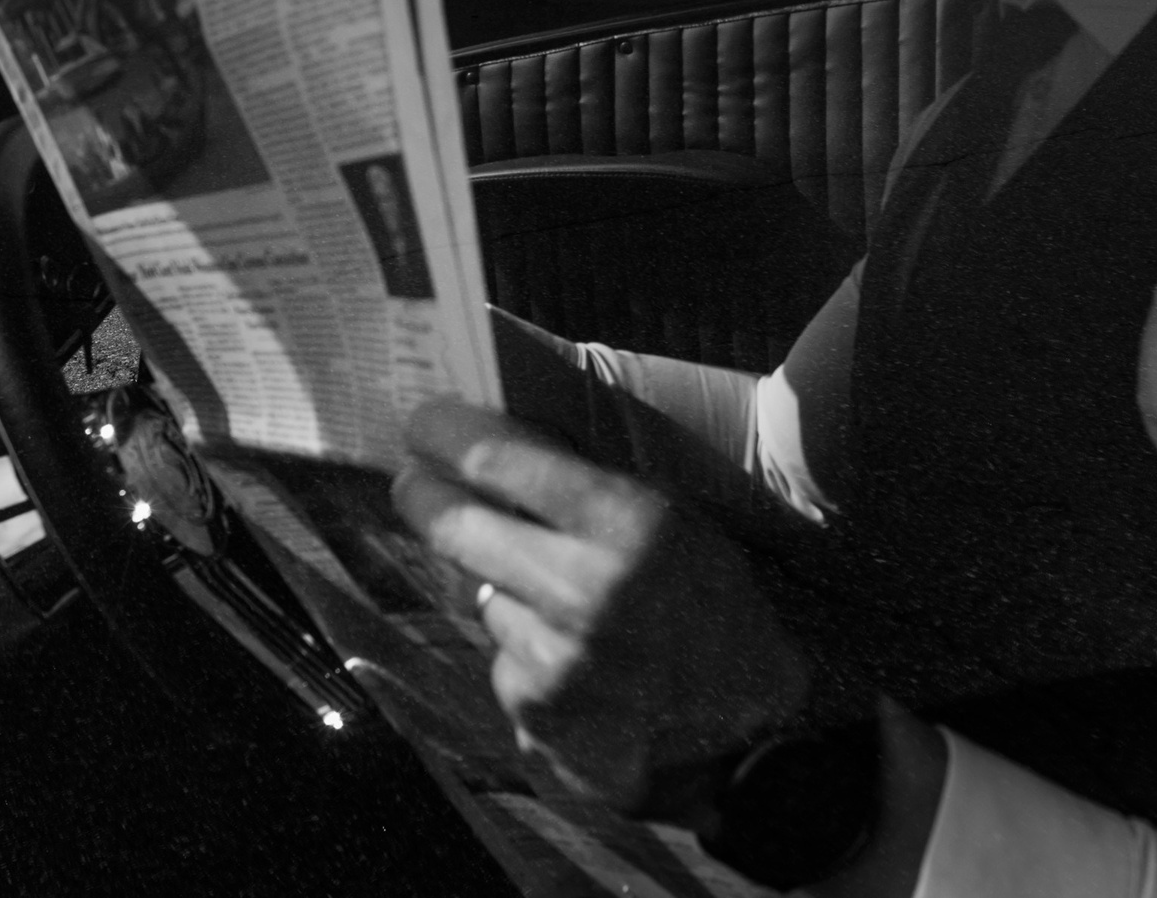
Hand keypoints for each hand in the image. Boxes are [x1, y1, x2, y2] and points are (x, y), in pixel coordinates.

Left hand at [398, 398, 811, 813]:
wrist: (742, 735)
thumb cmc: (713, 612)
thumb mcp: (677, 524)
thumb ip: (594, 487)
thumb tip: (502, 442)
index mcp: (627, 524)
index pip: (501, 458)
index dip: (446, 434)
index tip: (424, 422)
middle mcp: (582, 589)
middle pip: (455, 526)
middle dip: (423, 496)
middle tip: (414, 484)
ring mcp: (553, 657)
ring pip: (483, 598)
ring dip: (503, 592)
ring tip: (562, 607)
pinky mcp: (534, 713)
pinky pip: (504, 660)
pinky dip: (527, 654)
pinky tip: (576, 664)